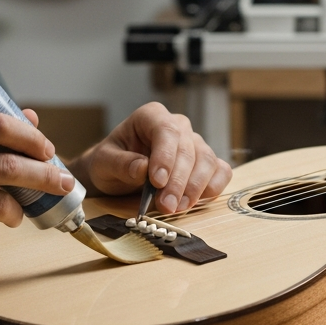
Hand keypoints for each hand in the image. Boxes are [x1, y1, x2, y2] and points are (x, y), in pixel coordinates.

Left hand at [70, 102, 232, 213]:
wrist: (117, 174)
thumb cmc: (111, 162)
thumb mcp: (104, 163)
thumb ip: (121, 164)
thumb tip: (143, 169)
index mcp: (151, 116)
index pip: (166, 130)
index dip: (165, 156)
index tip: (157, 181)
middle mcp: (178, 126)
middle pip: (188, 150)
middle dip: (178, 182)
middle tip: (166, 205)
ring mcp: (194, 143)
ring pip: (207, 161)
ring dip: (194, 188)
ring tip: (176, 208)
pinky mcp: (205, 163)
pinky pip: (220, 171)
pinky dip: (213, 187)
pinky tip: (195, 202)